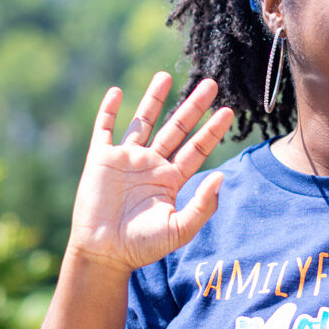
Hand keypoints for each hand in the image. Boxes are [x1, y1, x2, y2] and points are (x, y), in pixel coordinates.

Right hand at [68, 72, 233, 273]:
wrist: (105, 253)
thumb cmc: (143, 246)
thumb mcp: (180, 228)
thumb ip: (203, 204)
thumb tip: (222, 176)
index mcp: (172, 179)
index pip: (197, 148)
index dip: (212, 130)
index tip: (228, 111)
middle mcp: (152, 164)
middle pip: (176, 128)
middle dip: (193, 106)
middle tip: (210, 83)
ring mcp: (126, 160)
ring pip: (143, 122)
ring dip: (154, 100)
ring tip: (166, 76)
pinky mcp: (101, 160)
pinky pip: (105, 130)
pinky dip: (109, 111)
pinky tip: (117, 92)